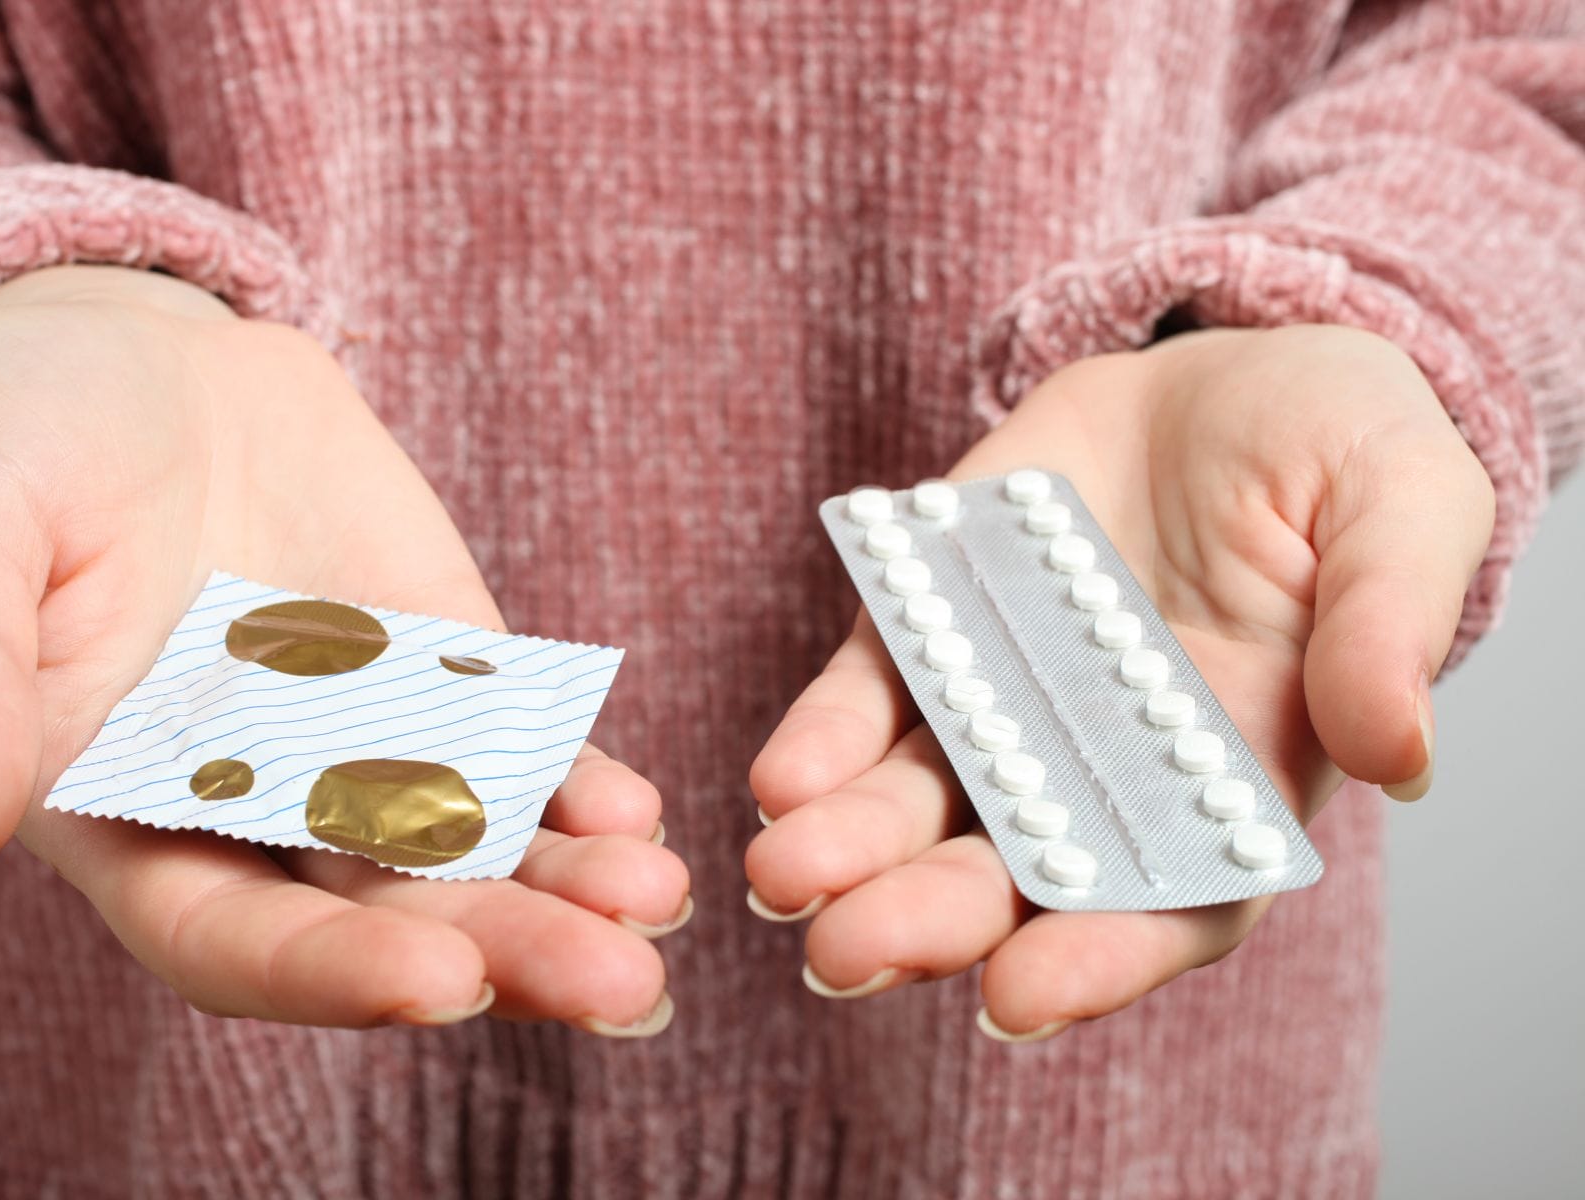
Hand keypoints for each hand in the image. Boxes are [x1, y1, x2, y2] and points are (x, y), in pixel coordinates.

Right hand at [0, 266, 687, 1033]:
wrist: (138, 356)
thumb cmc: (17, 442)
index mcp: (128, 817)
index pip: (230, 939)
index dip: (330, 971)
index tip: (441, 981)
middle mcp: (256, 812)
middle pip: (384, 918)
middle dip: (500, 953)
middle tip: (617, 984)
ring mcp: (359, 745)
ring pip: (468, 851)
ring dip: (566, 890)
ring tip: (655, 899)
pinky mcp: (438, 674)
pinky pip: (515, 751)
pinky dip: (577, 789)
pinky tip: (637, 814)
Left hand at [746, 325, 1491, 1037]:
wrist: (1227, 370)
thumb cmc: (1339, 452)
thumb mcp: (1404, 504)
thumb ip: (1391, 625)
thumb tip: (1397, 752)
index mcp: (1232, 777)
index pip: (1167, 902)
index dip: (1097, 958)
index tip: (1016, 995)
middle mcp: (1105, 768)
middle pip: (1013, 873)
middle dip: (929, 915)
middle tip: (843, 951)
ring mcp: (1009, 700)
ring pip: (921, 802)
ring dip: (849, 850)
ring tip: (781, 875)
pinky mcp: (934, 623)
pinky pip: (871, 695)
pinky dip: (824, 741)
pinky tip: (779, 781)